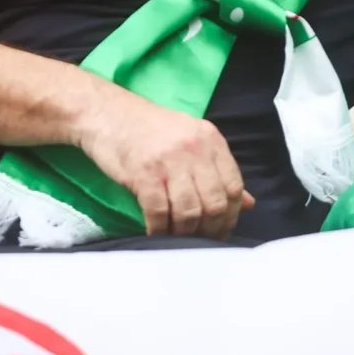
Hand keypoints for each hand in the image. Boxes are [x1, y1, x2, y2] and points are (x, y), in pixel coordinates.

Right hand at [76, 87, 254, 239]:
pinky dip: (159, 229)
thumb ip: (217, 169)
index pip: (234, 185)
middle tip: (199, 241)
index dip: (231, 214)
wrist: (106, 113)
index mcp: (210, 139)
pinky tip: (156, 233)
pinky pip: (159, 212)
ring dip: (185, 233)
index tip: (222, 230)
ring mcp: (169, 160)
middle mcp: (194, 148)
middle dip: (210, 229)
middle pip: (215, 202)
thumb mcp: (190, 140)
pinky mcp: (144, 173)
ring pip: (190, 211)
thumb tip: (247, 202)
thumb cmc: (148, 129)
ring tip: (178, 239)